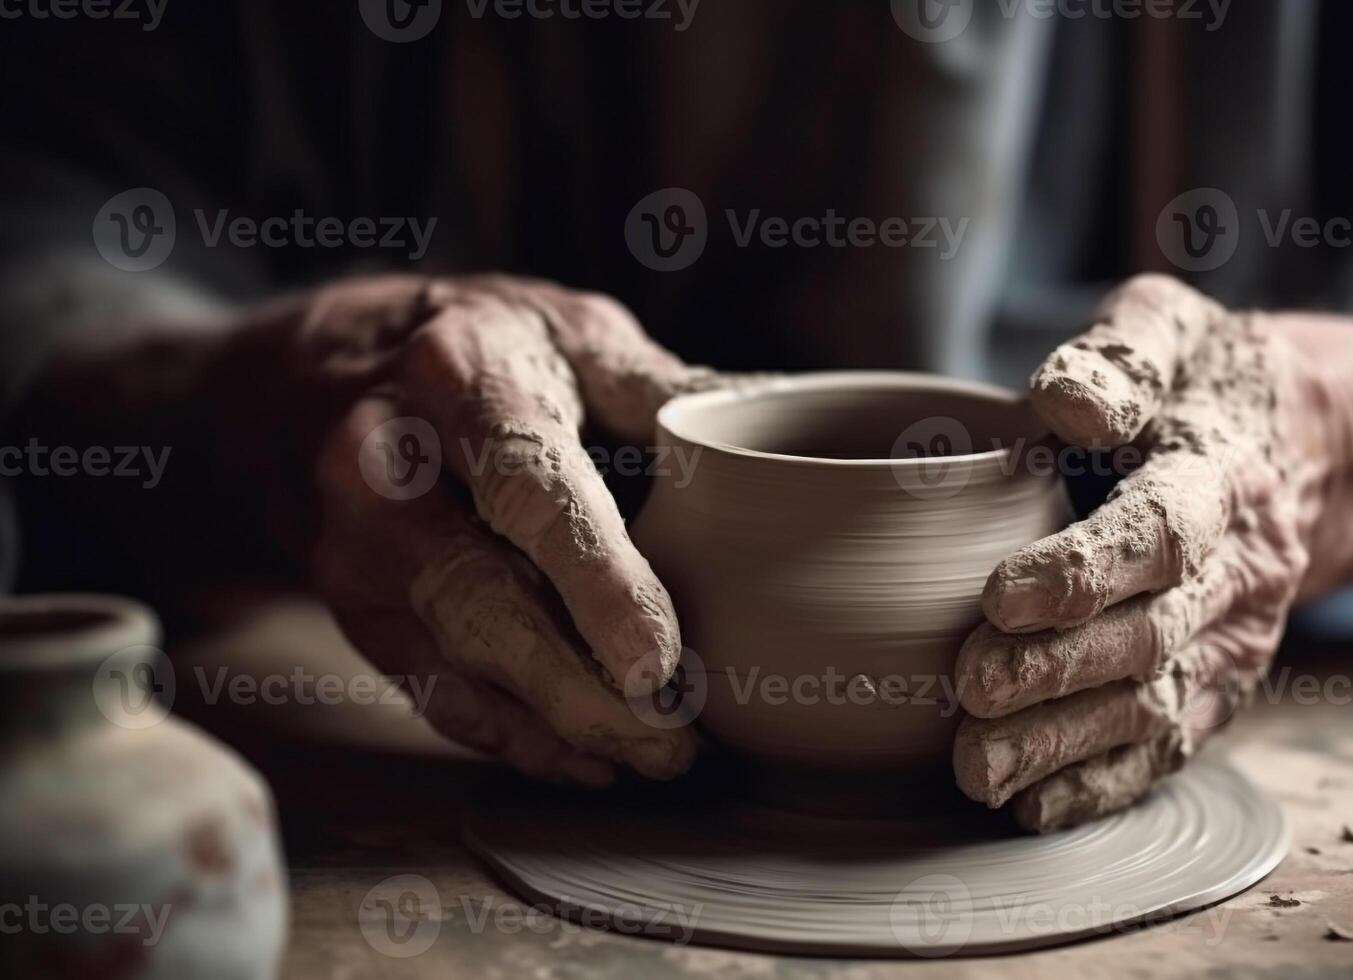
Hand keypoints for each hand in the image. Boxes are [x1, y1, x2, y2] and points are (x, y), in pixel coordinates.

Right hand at [288, 276, 720, 785]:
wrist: (337, 373)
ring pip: (454, 663)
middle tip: (676, 743)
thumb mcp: (579, 336)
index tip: (657, 662)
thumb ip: (668, 392)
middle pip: (479, 599)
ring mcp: (357, 548)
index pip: (529, 490)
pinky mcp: (357, 610)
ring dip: (558, 727)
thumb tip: (781, 432)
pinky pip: (434, 694)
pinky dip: (515, 737)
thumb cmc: (495, 354)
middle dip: (578, 688)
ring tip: (655, 760)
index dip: (596, 582)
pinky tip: (589, 761)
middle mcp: (383, 466)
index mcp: (460, 378)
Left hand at [949, 276, 1328, 829]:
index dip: (1083, 570)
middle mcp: (1240, 571)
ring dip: (1066, 743)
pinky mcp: (1223, 685)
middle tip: (968, 688)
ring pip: (1156, 707)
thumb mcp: (1175, 329)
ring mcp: (1237, 639)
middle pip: (1151, 635)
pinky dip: (1104, 784)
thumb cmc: (1210, 382)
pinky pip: (1170, 747)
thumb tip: (1062, 402)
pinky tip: (1031, 805)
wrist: (1319, 451)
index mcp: (1222, 474)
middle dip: (1057, 670)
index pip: (1160, 532)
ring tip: (976, 765)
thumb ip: (1121, 355)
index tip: (998, 594)